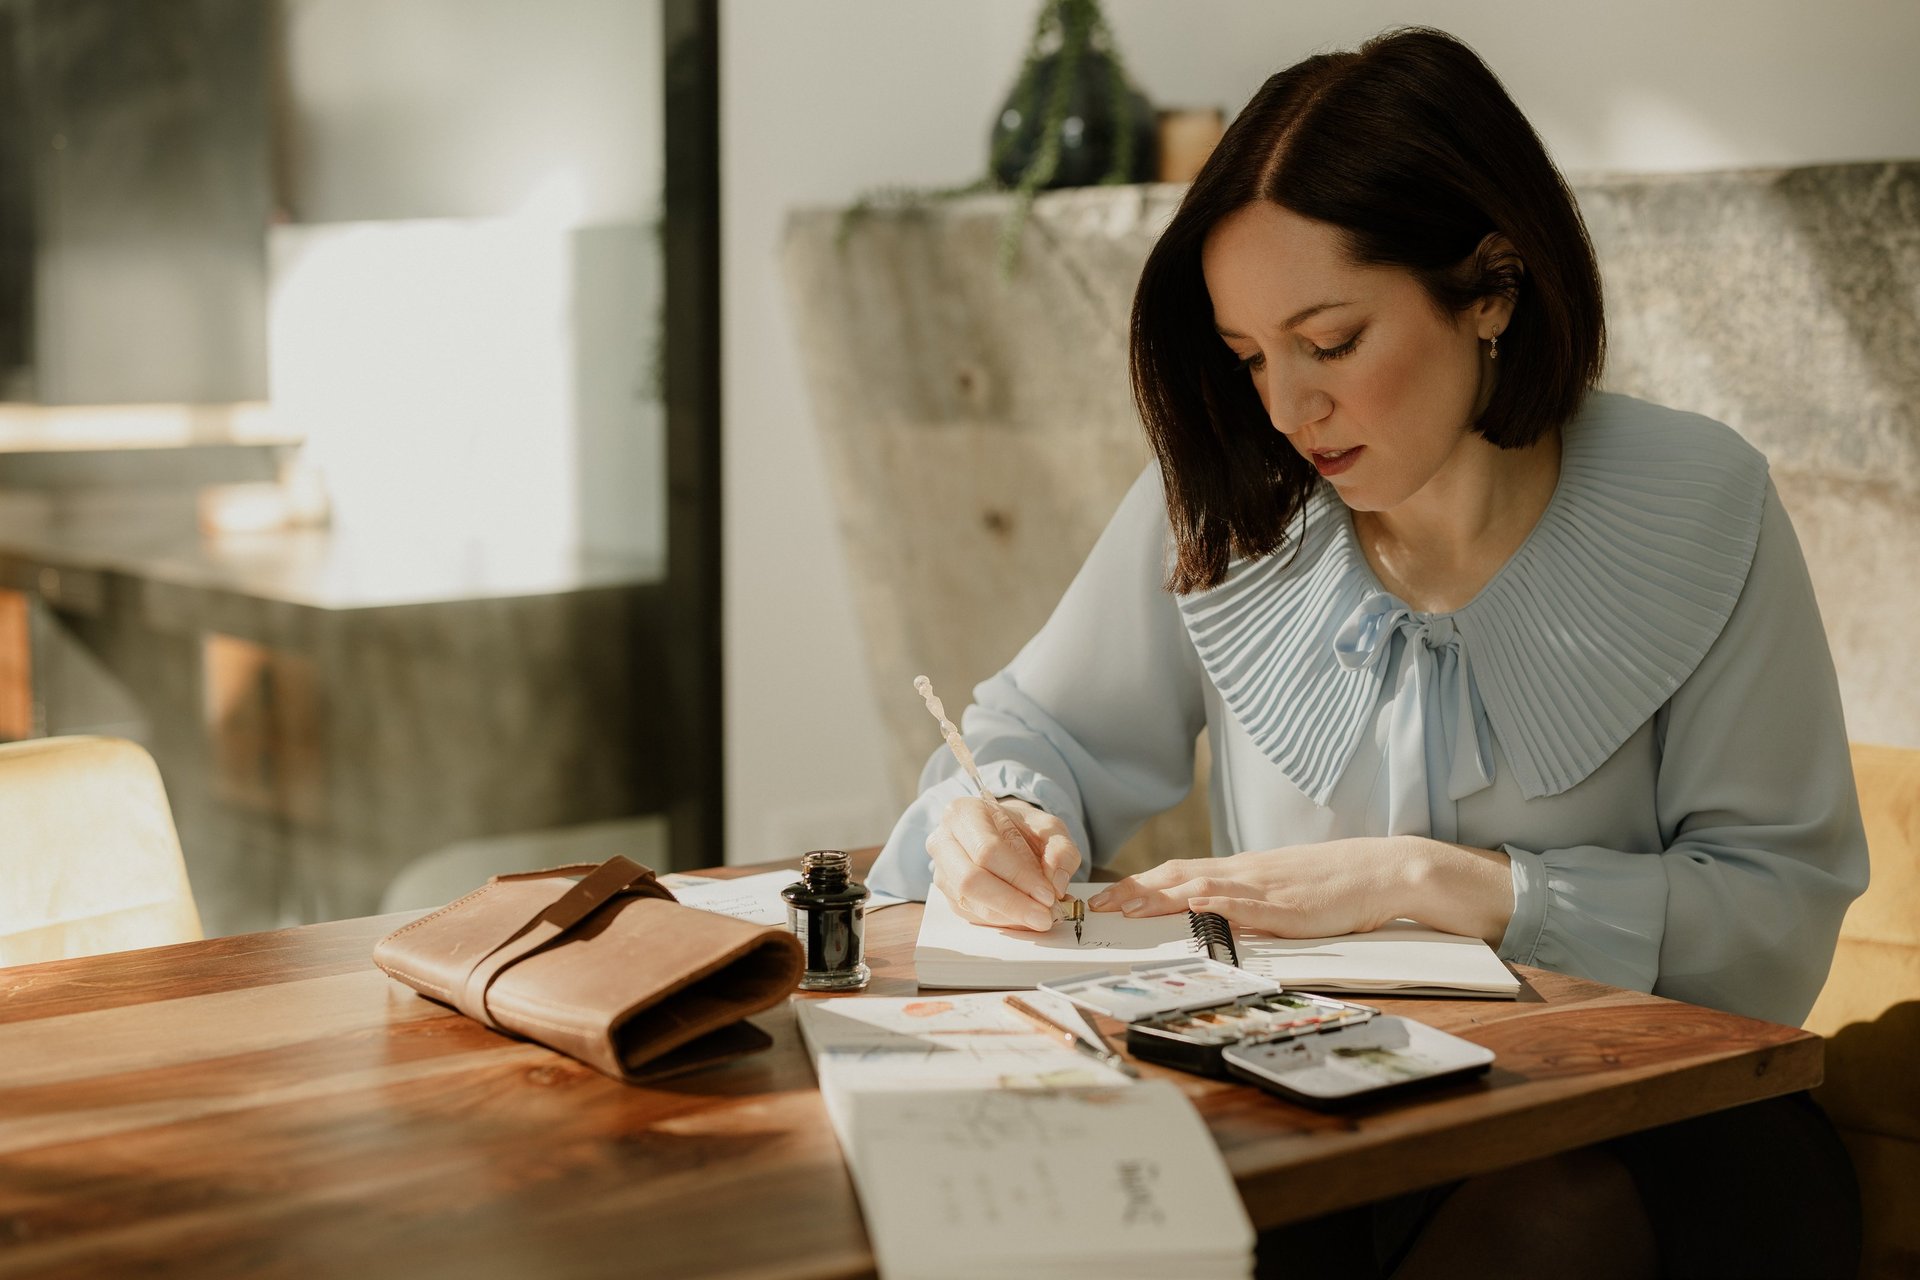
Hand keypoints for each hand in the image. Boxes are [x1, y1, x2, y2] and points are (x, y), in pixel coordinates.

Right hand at [927, 796, 1081, 930]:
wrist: (1002, 831)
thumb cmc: (1022, 827)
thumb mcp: (1049, 827)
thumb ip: (1060, 850)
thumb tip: (1057, 883)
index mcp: (964, 813)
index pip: (987, 849)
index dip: (1018, 876)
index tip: (1048, 895)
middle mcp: (944, 841)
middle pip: (971, 880)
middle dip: (1012, 903)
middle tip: (1044, 917)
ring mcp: (942, 871)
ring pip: (971, 902)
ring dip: (1009, 916)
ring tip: (1041, 918)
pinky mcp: (949, 895)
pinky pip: (973, 915)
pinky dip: (1003, 922)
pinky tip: (1025, 918)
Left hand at [1085, 840, 1407, 938]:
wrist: (1377, 870)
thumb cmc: (1329, 883)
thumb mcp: (1276, 889)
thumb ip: (1242, 899)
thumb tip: (1208, 913)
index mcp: (1240, 870)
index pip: (1178, 872)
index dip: (1140, 883)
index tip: (1107, 896)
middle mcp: (1244, 873)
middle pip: (1179, 876)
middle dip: (1136, 891)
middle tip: (1099, 904)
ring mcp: (1265, 888)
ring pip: (1204, 886)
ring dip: (1163, 897)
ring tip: (1131, 907)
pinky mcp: (1288, 907)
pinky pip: (1249, 904)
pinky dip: (1219, 903)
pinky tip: (1197, 904)